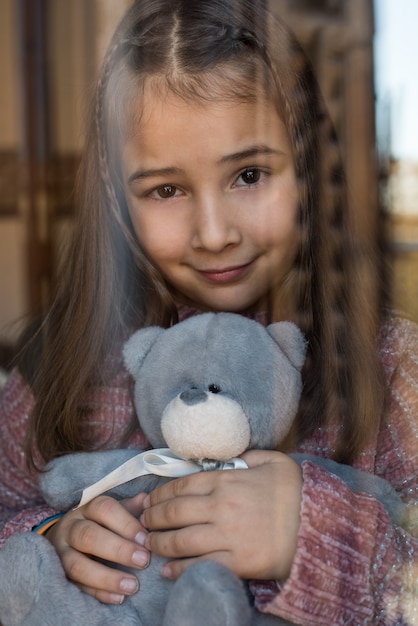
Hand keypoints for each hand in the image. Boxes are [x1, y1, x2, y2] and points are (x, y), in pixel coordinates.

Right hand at [46, 493, 149, 604]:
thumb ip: (129, 508)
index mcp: (86, 508)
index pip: (104, 509)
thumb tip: (147, 501)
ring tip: (133, 586)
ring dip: (107, 578)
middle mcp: (70, 528)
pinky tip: (119, 597)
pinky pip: (76, 587)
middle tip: (143, 561)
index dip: (126, 524)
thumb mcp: (111, 512)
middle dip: (118, 550)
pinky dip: (98, 594)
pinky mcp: (59, 576)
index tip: (146, 539)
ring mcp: (60, 553)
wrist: (63, 538)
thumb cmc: (97, 523)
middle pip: (88, 536)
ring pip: (77, 566)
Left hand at [140, 450, 301, 581]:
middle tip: (143, 522)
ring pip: (181, 540)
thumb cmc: (296, 492)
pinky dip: (179, 570)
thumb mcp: (273, 461)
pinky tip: (168, 571)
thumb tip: (227, 458)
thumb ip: (247, 455)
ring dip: (160, 542)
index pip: (182, 485)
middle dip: (153, 517)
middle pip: (175, 511)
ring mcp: (228, 535)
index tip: (150, 499)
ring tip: (150, 544)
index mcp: (227, 480)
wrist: (320, 526)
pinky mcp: (236, 562)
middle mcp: (221, 506)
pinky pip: (200, 566)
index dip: (161, 493)